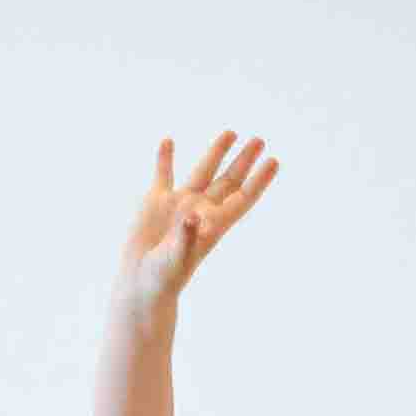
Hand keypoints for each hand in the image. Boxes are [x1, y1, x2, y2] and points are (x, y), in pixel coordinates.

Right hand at [122, 135, 277, 309]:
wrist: (141, 282)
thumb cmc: (164, 276)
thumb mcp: (177, 258)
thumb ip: (186, 236)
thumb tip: (193, 215)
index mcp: (213, 224)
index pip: (242, 197)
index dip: (259, 180)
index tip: (273, 161)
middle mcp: (201, 210)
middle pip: (229, 180)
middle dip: (244, 161)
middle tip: (260, 140)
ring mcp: (180, 203)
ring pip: (203, 171)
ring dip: (216, 152)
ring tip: (231, 132)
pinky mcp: (157, 202)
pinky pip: (163, 175)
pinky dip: (165, 159)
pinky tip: (168, 141)